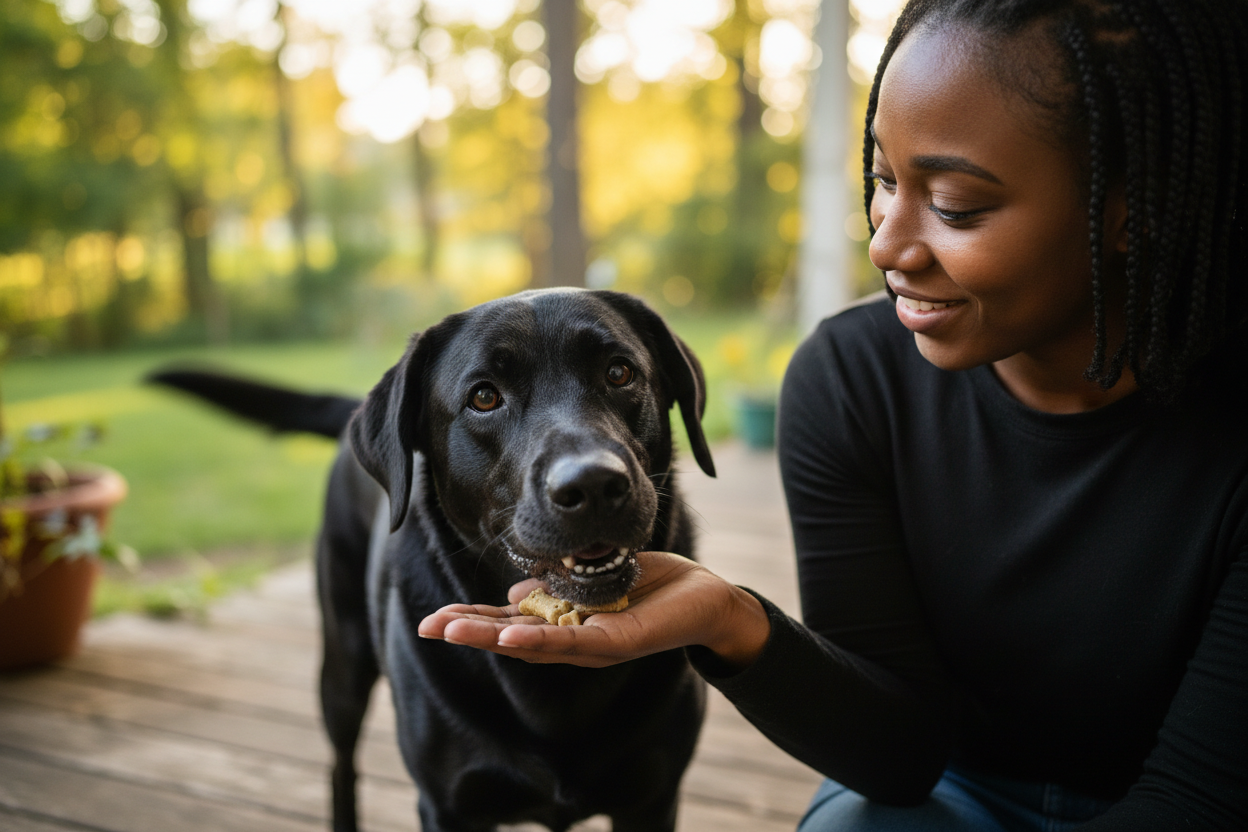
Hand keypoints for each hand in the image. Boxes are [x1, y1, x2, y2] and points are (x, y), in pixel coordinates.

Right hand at [417, 551, 769, 669]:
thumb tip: (514, 593)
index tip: (434, 619)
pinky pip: (572, 641)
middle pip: (511, 639)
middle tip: (427, 628)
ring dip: (492, 638)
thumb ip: (556, 587)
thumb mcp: (594, 579)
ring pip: (533, 645)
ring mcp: (592, 645)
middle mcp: (572, 640)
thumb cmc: (651, 587)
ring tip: (454, 632)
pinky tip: (510, 636)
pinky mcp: (616, 642)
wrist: (705, 600)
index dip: (472, 622)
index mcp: (564, 623)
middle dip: (469, 632)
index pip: (509, 624)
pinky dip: (539, 640)